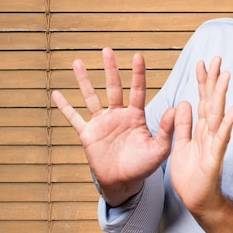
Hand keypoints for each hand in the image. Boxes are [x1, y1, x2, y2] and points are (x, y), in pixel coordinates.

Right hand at [52, 49, 175, 205]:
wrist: (124, 183)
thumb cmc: (143, 167)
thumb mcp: (159, 150)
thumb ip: (167, 130)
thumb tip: (176, 109)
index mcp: (136, 117)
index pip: (137, 90)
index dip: (138, 73)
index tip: (138, 55)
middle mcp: (118, 115)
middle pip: (113, 87)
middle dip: (111, 69)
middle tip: (107, 50)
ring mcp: (102, 123)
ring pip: (91, 97)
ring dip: (85, 80)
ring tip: (77, 62)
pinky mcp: (88, 134)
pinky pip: (74, 118)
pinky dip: (65, 107)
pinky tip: (56, 94)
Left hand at [170, 57, 232, 232]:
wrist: (198, 200)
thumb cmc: (191, 175)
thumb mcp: (182, 145)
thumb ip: (183, 125)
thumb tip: (184, 103)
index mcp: (200, 130)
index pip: (201, 100)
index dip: (202, 82)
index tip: (202, 63)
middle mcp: (210, 133)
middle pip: (211, 102)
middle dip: (213, 80)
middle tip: (217, 58)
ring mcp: (215, 144)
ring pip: (218, 115)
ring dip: (222, 95)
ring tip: (225, 76)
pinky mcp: (215, 157)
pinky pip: (221, 138)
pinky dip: (227, 123)